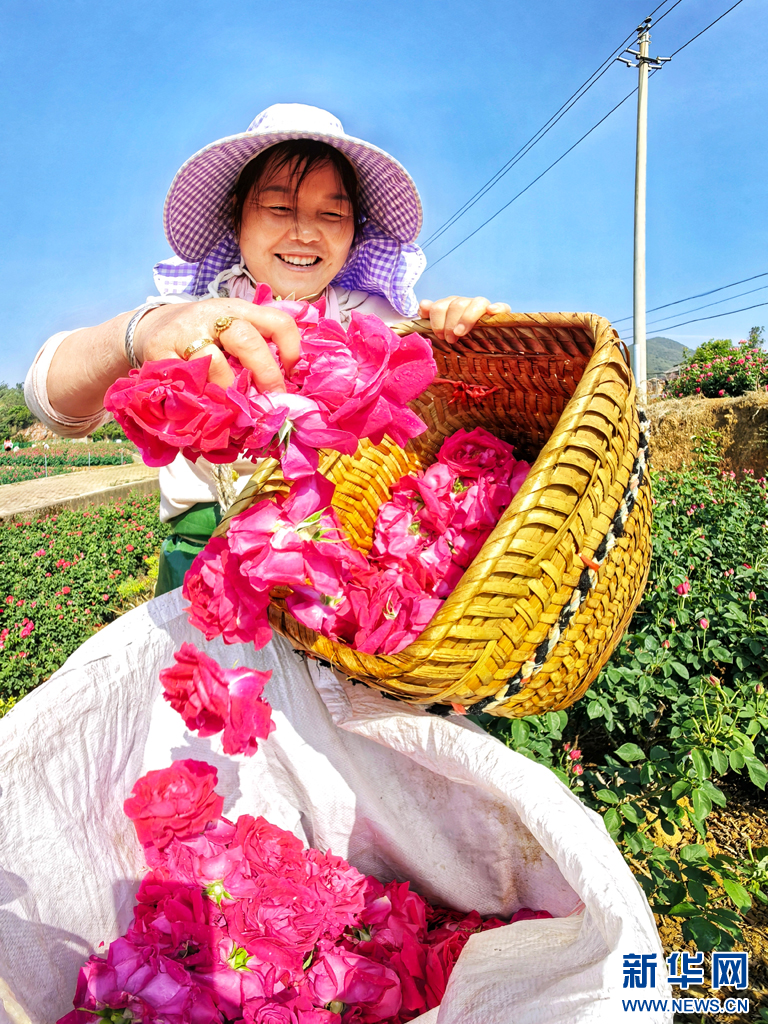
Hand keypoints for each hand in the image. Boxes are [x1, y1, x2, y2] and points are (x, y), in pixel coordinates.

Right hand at [132, 298, 301, 392]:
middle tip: (271, 399)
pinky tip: (204, 405)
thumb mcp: (228, 332)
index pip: (277, 321)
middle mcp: (213, 316)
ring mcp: (185, 332)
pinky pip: (185, 380)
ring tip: (233, 407)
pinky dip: (198, 397)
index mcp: (238, 309)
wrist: (147, 328)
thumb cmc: (200, 336)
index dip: (291, 350)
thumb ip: (253, 351)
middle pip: (247, 340)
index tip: (292, 375)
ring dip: (228, 390)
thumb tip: (284, 389)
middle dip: (265, 373)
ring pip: (214, 363)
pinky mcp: (160, 351)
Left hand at [418, 296, 510, 344]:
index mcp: (449, 306)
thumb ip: (430, 317)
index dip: (436, 321)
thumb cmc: (456, 337)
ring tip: (460, 333)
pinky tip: (491, 311)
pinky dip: (497, 307)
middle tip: (450, 339)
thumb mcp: (441, 328)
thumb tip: (423, 305)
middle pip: (456, 304)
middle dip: (450, 323)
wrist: (481, 342)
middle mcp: (465, 303)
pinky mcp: (500, 313)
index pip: (439, 306)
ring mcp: (482, 307)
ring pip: (476, 303)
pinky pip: (501, 306)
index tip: (439, 335)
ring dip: (467, 318)